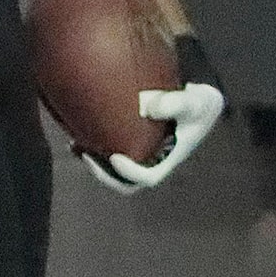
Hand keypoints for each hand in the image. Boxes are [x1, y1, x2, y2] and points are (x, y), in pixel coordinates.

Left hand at [78, 35, 226, 192]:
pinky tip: (77, 133)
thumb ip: (177, 103)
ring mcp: (142, 155)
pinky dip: (94, 147)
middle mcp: (154, 162)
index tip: (115, 158)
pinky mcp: (132, 144)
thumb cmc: (199, 101)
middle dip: (104, 174)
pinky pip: (109, 153)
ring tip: (76, 146)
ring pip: (113, 171)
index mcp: (169, 160)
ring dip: (95, 162)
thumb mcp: (196, 100)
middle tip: (85, 155)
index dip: (130, 173)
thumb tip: (152, 107)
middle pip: (125, 183)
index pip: (147, 178)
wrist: (197, 94)